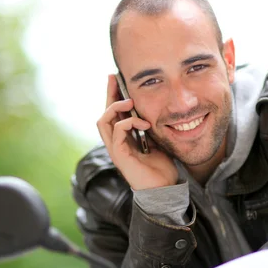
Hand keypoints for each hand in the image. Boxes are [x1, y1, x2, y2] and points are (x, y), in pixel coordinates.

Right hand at [97, 75, 178, 189]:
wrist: (164, 188)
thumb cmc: (161, 168)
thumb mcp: (156, 140)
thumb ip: (149, 127)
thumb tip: (150, 110)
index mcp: (124, 139)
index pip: (114, 114)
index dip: (113, 96)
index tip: (117, 78)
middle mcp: (116, 143)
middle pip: (104, 114)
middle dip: (109, 94)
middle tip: (114, 78)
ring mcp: (116, 149)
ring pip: (103, 121)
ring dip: (115, 107)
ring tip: (131, 102)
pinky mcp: (119, 155)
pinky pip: (117, 132)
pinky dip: (129, 123)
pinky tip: (144, 123)